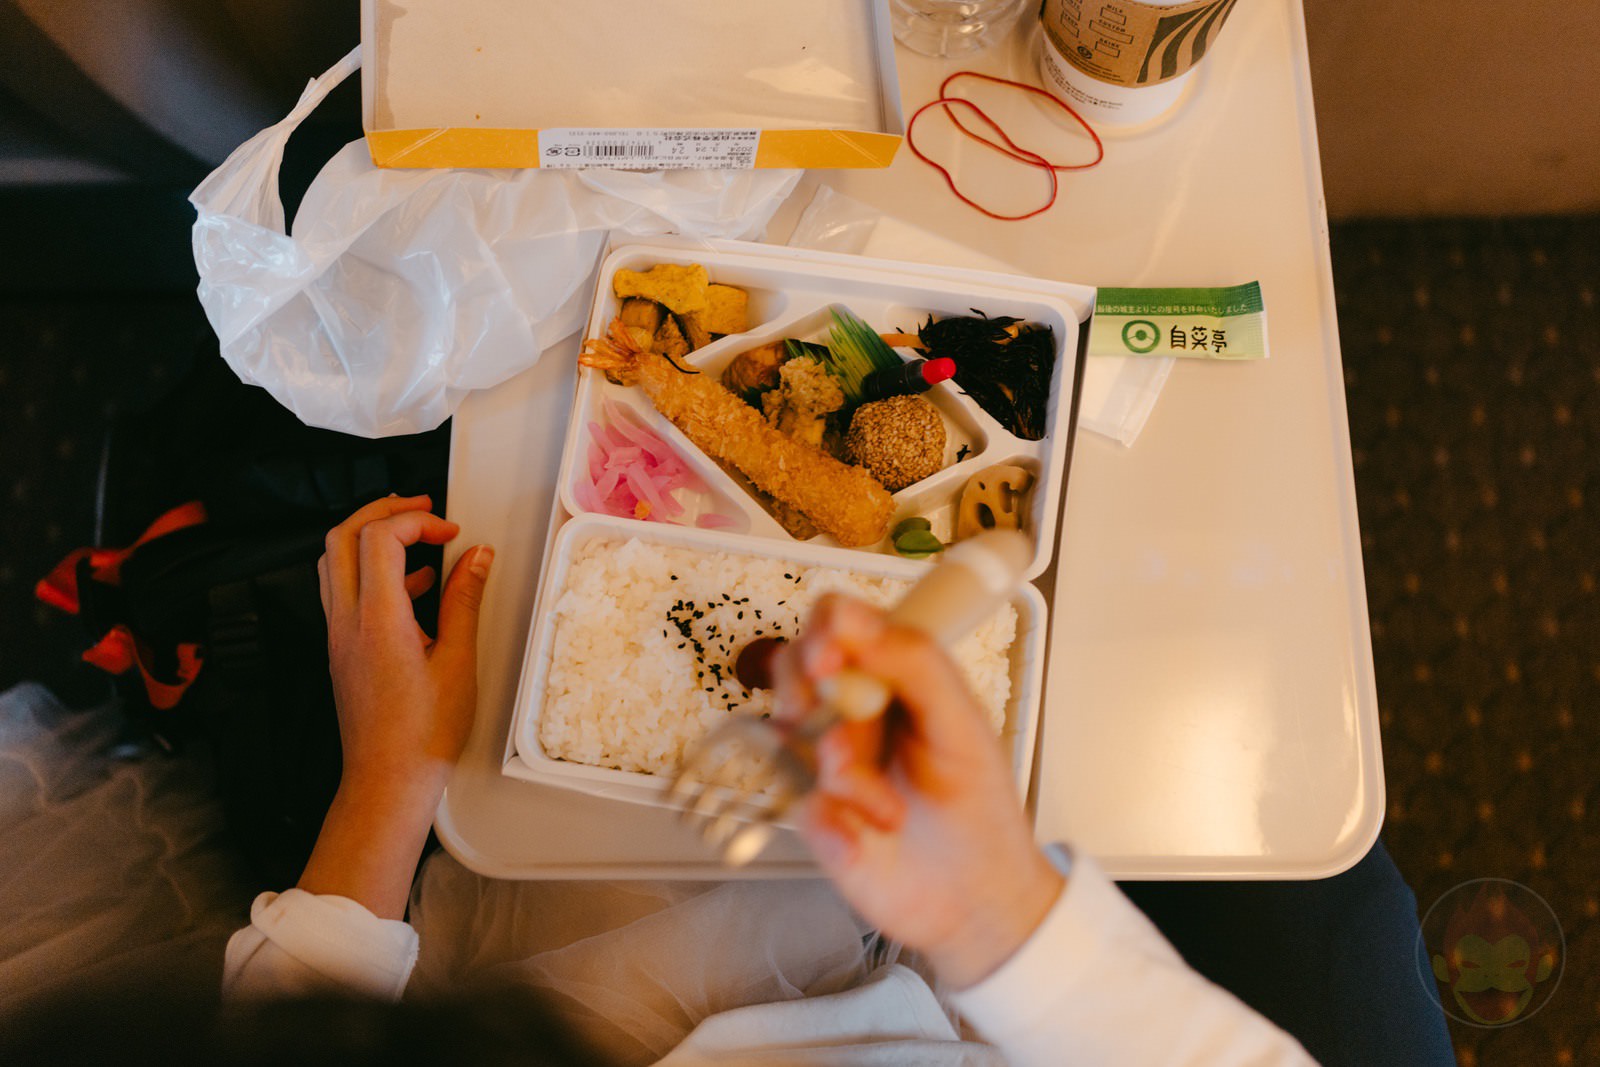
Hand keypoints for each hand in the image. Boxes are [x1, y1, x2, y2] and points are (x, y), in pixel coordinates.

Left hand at [297, 495, 493, 916]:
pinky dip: (372, 572)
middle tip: (421, 510)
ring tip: (416, 538)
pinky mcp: (342, 651)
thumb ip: (464, 601)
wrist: (387, 782)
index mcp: (377, 619)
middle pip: (342, 537)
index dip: (416, 522)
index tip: (451, 533)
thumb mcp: (458, 662)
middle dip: (382, 512)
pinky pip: (344, 592)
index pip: (379, 538)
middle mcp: (347, 621)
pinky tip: (413, 587)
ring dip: (370, 538)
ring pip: (334, 562)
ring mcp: (338, 636)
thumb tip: (477, 558)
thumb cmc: (423, 735)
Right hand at [774, 595, 1062, 988]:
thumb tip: (856, 620)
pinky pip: (799, 804)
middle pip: (794, 668)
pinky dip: (836, 825)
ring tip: (885, 806)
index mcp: (892, 677)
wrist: (978, 902)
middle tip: (845, 736)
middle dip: (811, 698)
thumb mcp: (962, 726)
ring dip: (840, 773)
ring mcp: (825, 760)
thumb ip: (916, 663)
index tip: (831, 659)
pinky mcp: (813, 812)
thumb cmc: (980, 808)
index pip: (838, 622)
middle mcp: (851, 711)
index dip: (825, 630)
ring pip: (791, 737)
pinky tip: (870, 835)